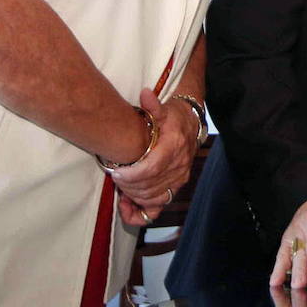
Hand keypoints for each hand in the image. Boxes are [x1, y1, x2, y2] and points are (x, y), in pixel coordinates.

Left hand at [109, 87, 200, 224]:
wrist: (192, 124)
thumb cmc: (175, 116)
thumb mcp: (164, 108)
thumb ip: (153, 105)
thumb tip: (145, 94)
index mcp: (174, 148)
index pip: (152, 168)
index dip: (132, 174)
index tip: (116, 171)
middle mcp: (179, 167)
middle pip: (150, 186)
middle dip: (128, 185)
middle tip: (114, 176)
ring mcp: (178, 179)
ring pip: (152, 198)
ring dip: (133, 195)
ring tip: (120, 185)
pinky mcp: (175, 187)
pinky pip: (158, 208)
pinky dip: (141, 212)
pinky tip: (126, 207)